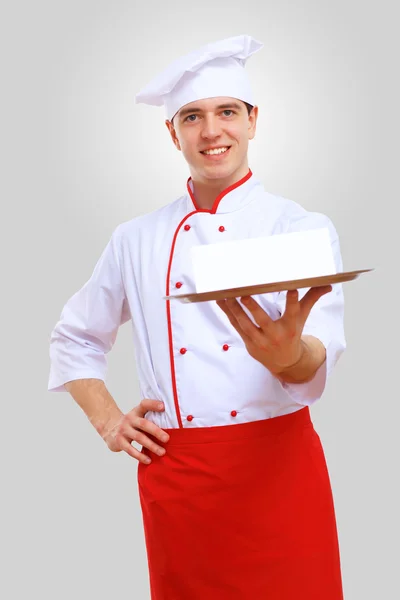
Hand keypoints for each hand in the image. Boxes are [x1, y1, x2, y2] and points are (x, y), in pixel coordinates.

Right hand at [102, 399, 169, 463]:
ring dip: (151, 445)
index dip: (153, 404)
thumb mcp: (138, 416)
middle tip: (167, 439)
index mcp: (136, 411)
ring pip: (139, 437)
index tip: (163, 407)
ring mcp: (123, 430)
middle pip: (144, 424)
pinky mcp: (119, 441)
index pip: (144, 404)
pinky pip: (130, 449)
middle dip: (156, 431)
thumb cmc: (132, 424)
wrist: (110, 429)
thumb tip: (173, 425)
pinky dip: (140, 456)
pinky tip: (148, 460)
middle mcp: (130, 419)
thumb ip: (151, 417)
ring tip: (162, 452)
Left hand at [216, 286, 331, 374]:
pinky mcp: (248, 343)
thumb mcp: (302, 318)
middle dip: (253, 308)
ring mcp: (260, 340)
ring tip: (225, 294)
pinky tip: (220, 300)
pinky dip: (228, 313)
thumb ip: (311, 298)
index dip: (292, 301)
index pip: (292, 312)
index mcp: (290, 326)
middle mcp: (275, 334)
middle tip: (244, 295)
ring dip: (234, 309)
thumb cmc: (292, 334)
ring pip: (245, 323)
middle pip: (263, 320)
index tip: (291, 289)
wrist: (285, 362)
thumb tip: (328, 284)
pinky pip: (236, 326)